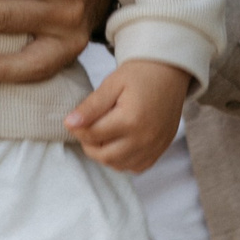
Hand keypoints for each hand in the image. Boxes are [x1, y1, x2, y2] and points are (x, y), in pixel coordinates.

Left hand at [65, 59, 189, 173]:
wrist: (169, 72)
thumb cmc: (139, 75)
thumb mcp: (112, 84)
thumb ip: (91, 106)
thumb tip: (69, 124)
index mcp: (130, 120)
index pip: (92, 135)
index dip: (77, 128)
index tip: (73, 119)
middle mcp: (144, 138)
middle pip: (104, 155)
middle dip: (89, 144)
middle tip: (87, 127)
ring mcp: (154, 147)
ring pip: (118, 165)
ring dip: (104, 154)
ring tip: (102, 133)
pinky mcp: (161, 149)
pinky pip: (136, 167)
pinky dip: (123, 160)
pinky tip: (119, 142)